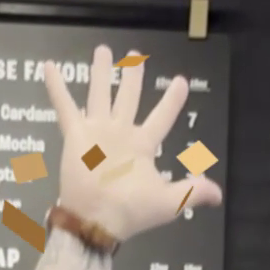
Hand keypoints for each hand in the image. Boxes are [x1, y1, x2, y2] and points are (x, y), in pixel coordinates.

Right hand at [46, 42, 221, 243]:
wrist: (98, 220)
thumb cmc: (132, 210)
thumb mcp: (168, 202)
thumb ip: (192, 192)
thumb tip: (218, 194)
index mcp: (142, 147)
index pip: (161, 117)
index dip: (171, 101)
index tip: (181, 81)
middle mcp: (120, 134)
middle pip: (128, 98)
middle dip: (132, 76)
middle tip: (135, 54)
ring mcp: (97, 132)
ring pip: (100, 94)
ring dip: (100, 72)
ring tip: (102, 50)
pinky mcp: (76, 135)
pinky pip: (65, 106)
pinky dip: (56, 87)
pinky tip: (50, 66)